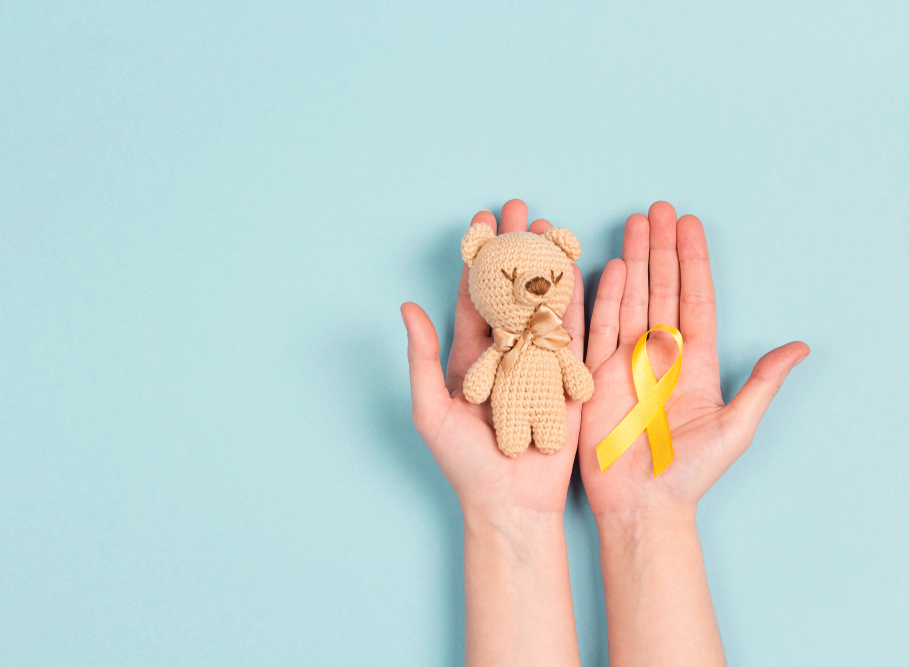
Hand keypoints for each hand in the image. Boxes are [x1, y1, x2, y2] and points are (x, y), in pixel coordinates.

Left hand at [402, 200, 585, 665]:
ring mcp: (536, 362)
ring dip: (546, 263)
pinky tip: (580, 267)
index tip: (481, 220)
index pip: (471, 295)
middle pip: (509, 287)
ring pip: (543, 302)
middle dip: (514, 246)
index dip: (475, 258)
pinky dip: (577, 298)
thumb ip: (422, 359)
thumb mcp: (432, 411)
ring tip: (551, 226)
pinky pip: (573, 332)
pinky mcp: (565, 377)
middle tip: (519, 206)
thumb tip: (407, 307)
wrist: (511, 502)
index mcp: (469, 356)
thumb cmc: (465, 463)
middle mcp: (503, 352)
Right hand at [578, 201, 809, 521]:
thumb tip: (799, 347)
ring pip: (631, 299)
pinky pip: (600, 328)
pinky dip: (606, 297)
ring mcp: (625, 362)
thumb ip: (761, 384)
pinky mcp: (595, 375)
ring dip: (634, 260)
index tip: (689, 225)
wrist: (641, 505)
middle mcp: (659, 355)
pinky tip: (612, 268)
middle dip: (660, 248)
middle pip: (661, 289)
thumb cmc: (688, 474)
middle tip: (657, 209)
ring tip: (634, 225)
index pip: (695, 300)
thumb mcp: (734, 428)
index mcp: (694, 363)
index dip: (693, 262)